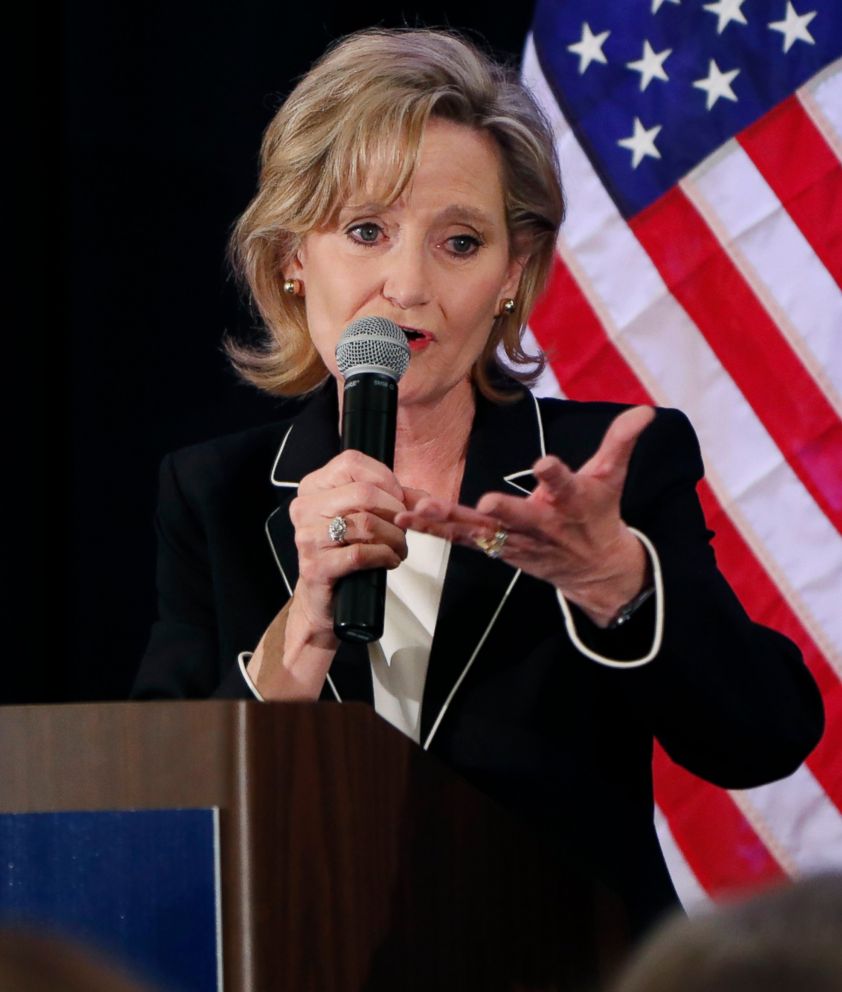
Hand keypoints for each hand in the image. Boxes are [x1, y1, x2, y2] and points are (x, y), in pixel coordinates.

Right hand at [290, 448, 420, 639]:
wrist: (322, 595)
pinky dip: (384, 556)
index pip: (351, 462)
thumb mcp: (365, 516)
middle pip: (364, 493)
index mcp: (313, 487)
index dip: (384, 478)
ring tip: (398, 548)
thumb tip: (423, 499)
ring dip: (394, 538)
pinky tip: (388, 560)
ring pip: (366, 524)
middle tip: (403, 529)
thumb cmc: (343, 551)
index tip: (398, 498)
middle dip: (395, 512)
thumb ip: (393, 500)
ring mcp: (307, 537)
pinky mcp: (315, 566)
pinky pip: (361, 553)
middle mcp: (305, 508)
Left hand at [394, 406, 654, 625]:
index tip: (544, 464)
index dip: (556, 475)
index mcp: (572, 502)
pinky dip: (433, 529)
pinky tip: (406, 516)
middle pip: (520, 518)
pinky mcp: (495, 548)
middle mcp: (542, 525)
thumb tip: (646, 409)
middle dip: (504, 512)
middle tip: (487, 504)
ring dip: (448, 521)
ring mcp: (516, 540)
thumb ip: (622, 441)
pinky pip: (460, 539)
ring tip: (419, 509)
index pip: (567, 484)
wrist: (593, 569)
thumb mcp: (613, 477)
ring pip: (480, 532)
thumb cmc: (597, 515)